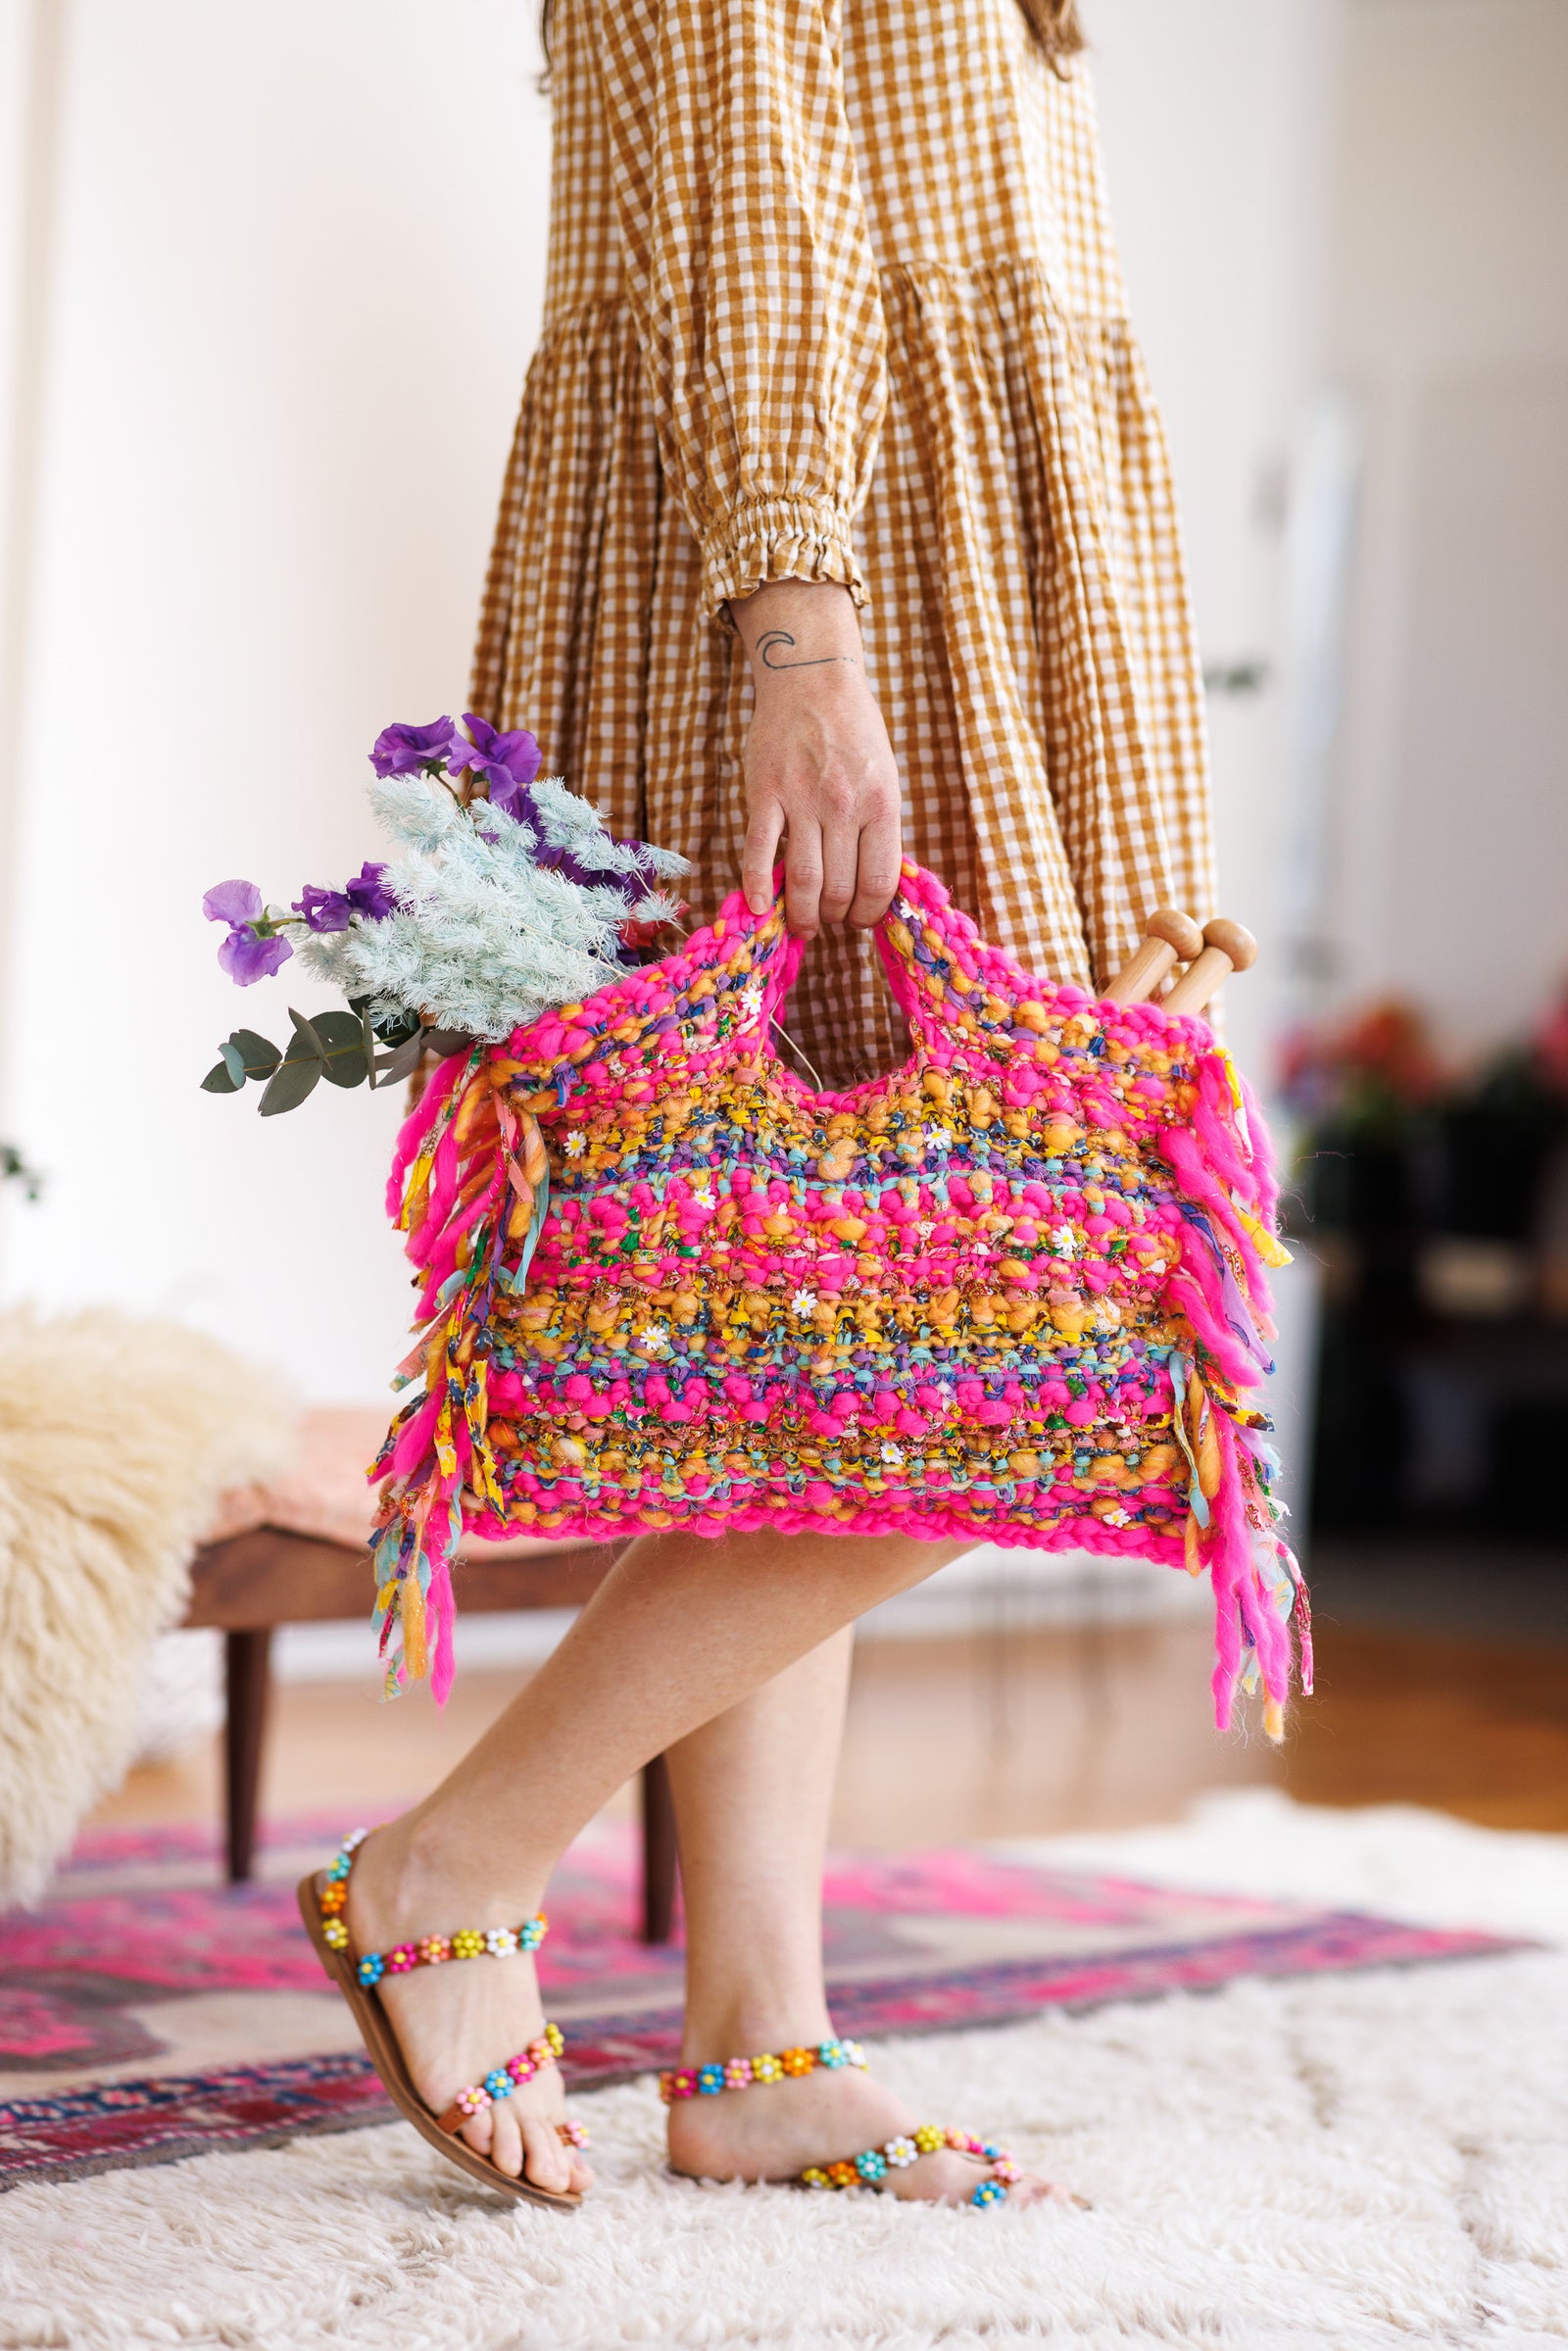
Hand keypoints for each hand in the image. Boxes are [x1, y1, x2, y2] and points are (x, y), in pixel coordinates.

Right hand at [729, 579, 901, 938]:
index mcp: (881, 804)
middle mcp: (844, 806)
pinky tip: (760, 906)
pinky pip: (759, 852)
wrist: (812, 680)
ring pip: (804, 880)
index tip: (860, 921)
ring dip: (802, 915)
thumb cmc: (854, 731)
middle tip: (829, 922)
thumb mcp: (885, 776)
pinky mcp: (765, 794)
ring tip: (801, 925)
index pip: (879, 881)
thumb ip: (878, 827)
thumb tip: (873, 883)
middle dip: (835, 917)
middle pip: (839, 888)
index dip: (869, 913)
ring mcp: (802, 801)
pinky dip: (757, 885)